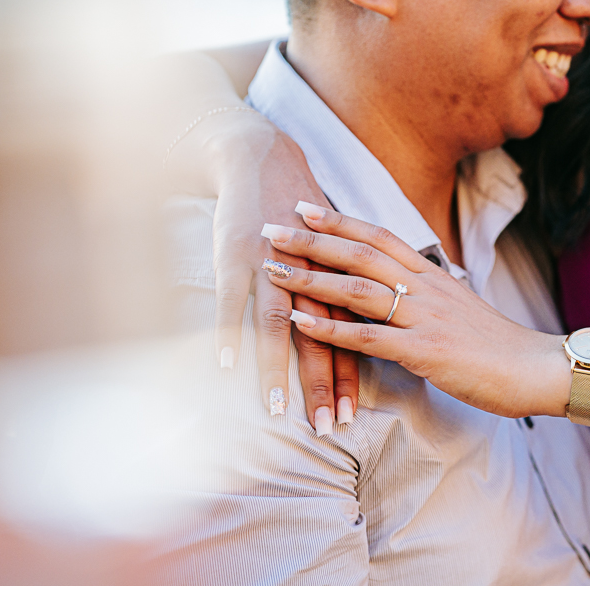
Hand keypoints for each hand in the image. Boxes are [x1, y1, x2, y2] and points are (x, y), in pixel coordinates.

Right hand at [167, 108, 360, 431]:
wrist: (265, 161)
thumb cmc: (299, 211)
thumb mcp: (330, 250)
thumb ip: (341, 291)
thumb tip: (362, 328)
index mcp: (336, 278)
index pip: (348, 337)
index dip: (349, 377)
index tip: (351, 417)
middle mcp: (310, 276)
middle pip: (322, 340)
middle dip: (323, 386)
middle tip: (329, 428)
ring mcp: (272, 267)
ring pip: (280, 326)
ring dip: (279, 370)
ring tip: (279, 412)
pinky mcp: (237, 256)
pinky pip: (233, 300)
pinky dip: (230, 331)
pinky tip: (227, 366)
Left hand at [260, 203, 570, 418]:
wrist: (537, 367)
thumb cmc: (499, 345)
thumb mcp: (460, 308)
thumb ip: (428, 295)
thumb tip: (400, 290)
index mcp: (434, 274)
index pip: (380, 235)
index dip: (341, 220)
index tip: (306, 207)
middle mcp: (426, 287)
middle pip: (360, 252)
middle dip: (312, 239)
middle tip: (271, 227)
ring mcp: (424, 317)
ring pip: (357, 288)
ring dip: (310, 277)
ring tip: (270, 270)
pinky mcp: (424, 352)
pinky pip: (368, 336)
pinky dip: (330, 328)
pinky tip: (298, 323)